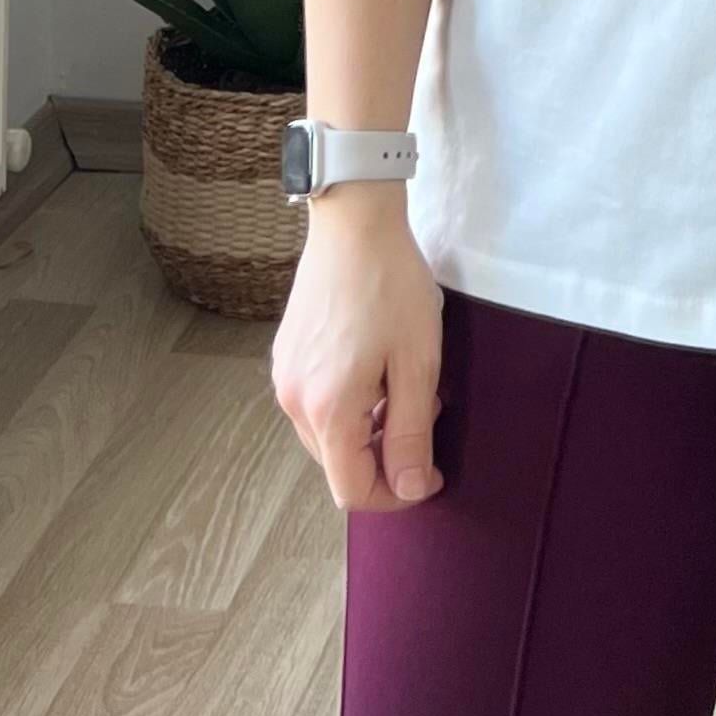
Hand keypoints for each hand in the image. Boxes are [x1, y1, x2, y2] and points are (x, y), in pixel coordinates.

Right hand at [271, 196, 446, 511]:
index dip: (395, 494)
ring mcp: (285, 376)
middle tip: (427, 413)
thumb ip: (410, 433)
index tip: (431, 472)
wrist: (354, 221)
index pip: (352, 489)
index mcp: (327, 409)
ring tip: (406, 383)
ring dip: (369, 428)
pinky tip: (378, 365)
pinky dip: (350, 404)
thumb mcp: (417, 363)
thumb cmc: (391, 286)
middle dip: (384, 456)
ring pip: (328, 434)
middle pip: (338, 464)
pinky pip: (318, 403)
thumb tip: (409, 489)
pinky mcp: (286, 356)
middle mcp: (294, 401)